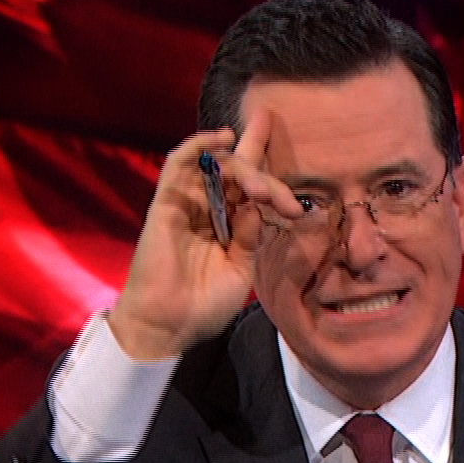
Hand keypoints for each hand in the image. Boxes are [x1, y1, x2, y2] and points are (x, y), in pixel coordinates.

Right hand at [108, 109, 304, 358]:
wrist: (169, 324)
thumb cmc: (204, 305)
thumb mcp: (241, 271)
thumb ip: (250, 237)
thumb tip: (256, 205)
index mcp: (227, 228)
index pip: (249, 191)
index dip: (272, 181)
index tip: (297, 208)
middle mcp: (208, 211)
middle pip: (236, 172)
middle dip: (264, 176)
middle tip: (281, 200)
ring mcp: (187, 205)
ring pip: (214, 166)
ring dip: (241, 166)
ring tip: (258, 187)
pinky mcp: (167, 204)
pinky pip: (178, 165)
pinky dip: (199, 145)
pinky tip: (223, 137)